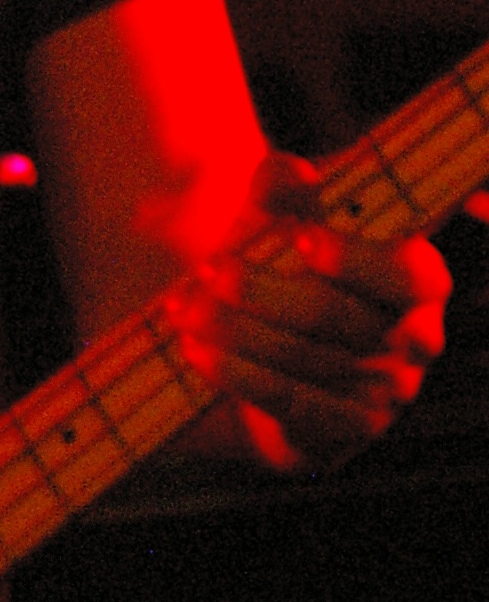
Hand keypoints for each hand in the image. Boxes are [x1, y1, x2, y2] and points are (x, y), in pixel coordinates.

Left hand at [174, 154, 449, 472]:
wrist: (257, 345)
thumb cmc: (281, 267)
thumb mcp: (276, 221)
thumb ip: (282, 190)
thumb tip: (288, 169)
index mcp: (417, 283)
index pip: (411, 274)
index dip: (359, 259)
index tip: (303, 239)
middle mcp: (415, 341)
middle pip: (337, 315)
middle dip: (262, 289)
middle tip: (208, 269)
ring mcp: (386, 394)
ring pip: (305, 359)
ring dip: (236, 332)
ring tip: (184, 308)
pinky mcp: (344, 431)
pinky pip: (291, 402)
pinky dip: (238, 374)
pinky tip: (195, 351)